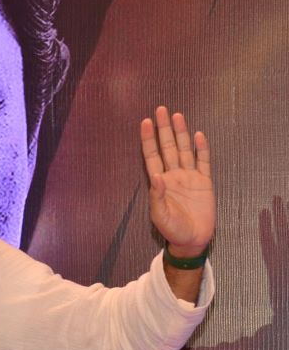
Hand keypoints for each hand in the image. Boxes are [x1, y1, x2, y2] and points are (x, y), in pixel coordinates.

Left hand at [141, 106, 215, 256]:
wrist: (192, 239)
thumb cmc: (172, 229)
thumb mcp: (160, 215)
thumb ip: (157, 196)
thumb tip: (155, 175)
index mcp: (160, 182)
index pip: (152, 156)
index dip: (148, 139)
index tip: (145, 122)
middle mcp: (174, 175)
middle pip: (167, 147)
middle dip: (163, 129)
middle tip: (161, 109)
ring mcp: (189, 177)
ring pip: (184, 150)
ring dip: (180, 133)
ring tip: (177, 115)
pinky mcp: (204, 182)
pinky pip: (203, 162)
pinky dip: (201, 149)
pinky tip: (198, 135)